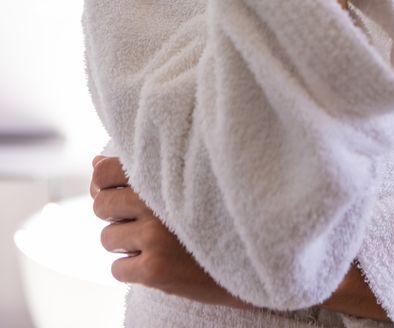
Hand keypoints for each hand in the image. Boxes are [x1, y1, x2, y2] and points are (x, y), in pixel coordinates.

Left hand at [89, 155, 355, 311]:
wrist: (261, 254)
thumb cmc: (227, 205)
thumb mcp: (194, 173)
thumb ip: (149, 163)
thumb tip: (95, 159)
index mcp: (168, 171)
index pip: (105, 171)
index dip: (105, 180)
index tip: (122, 187)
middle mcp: (157, 202)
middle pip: (100, 205)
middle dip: (115, 212)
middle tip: (144, 216)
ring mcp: (154, 238)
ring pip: (107, 238)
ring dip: (125, 240)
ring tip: (156, 238)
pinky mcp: (156, 271)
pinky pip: (118, 269)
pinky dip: (132, 266)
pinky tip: (159, 260)